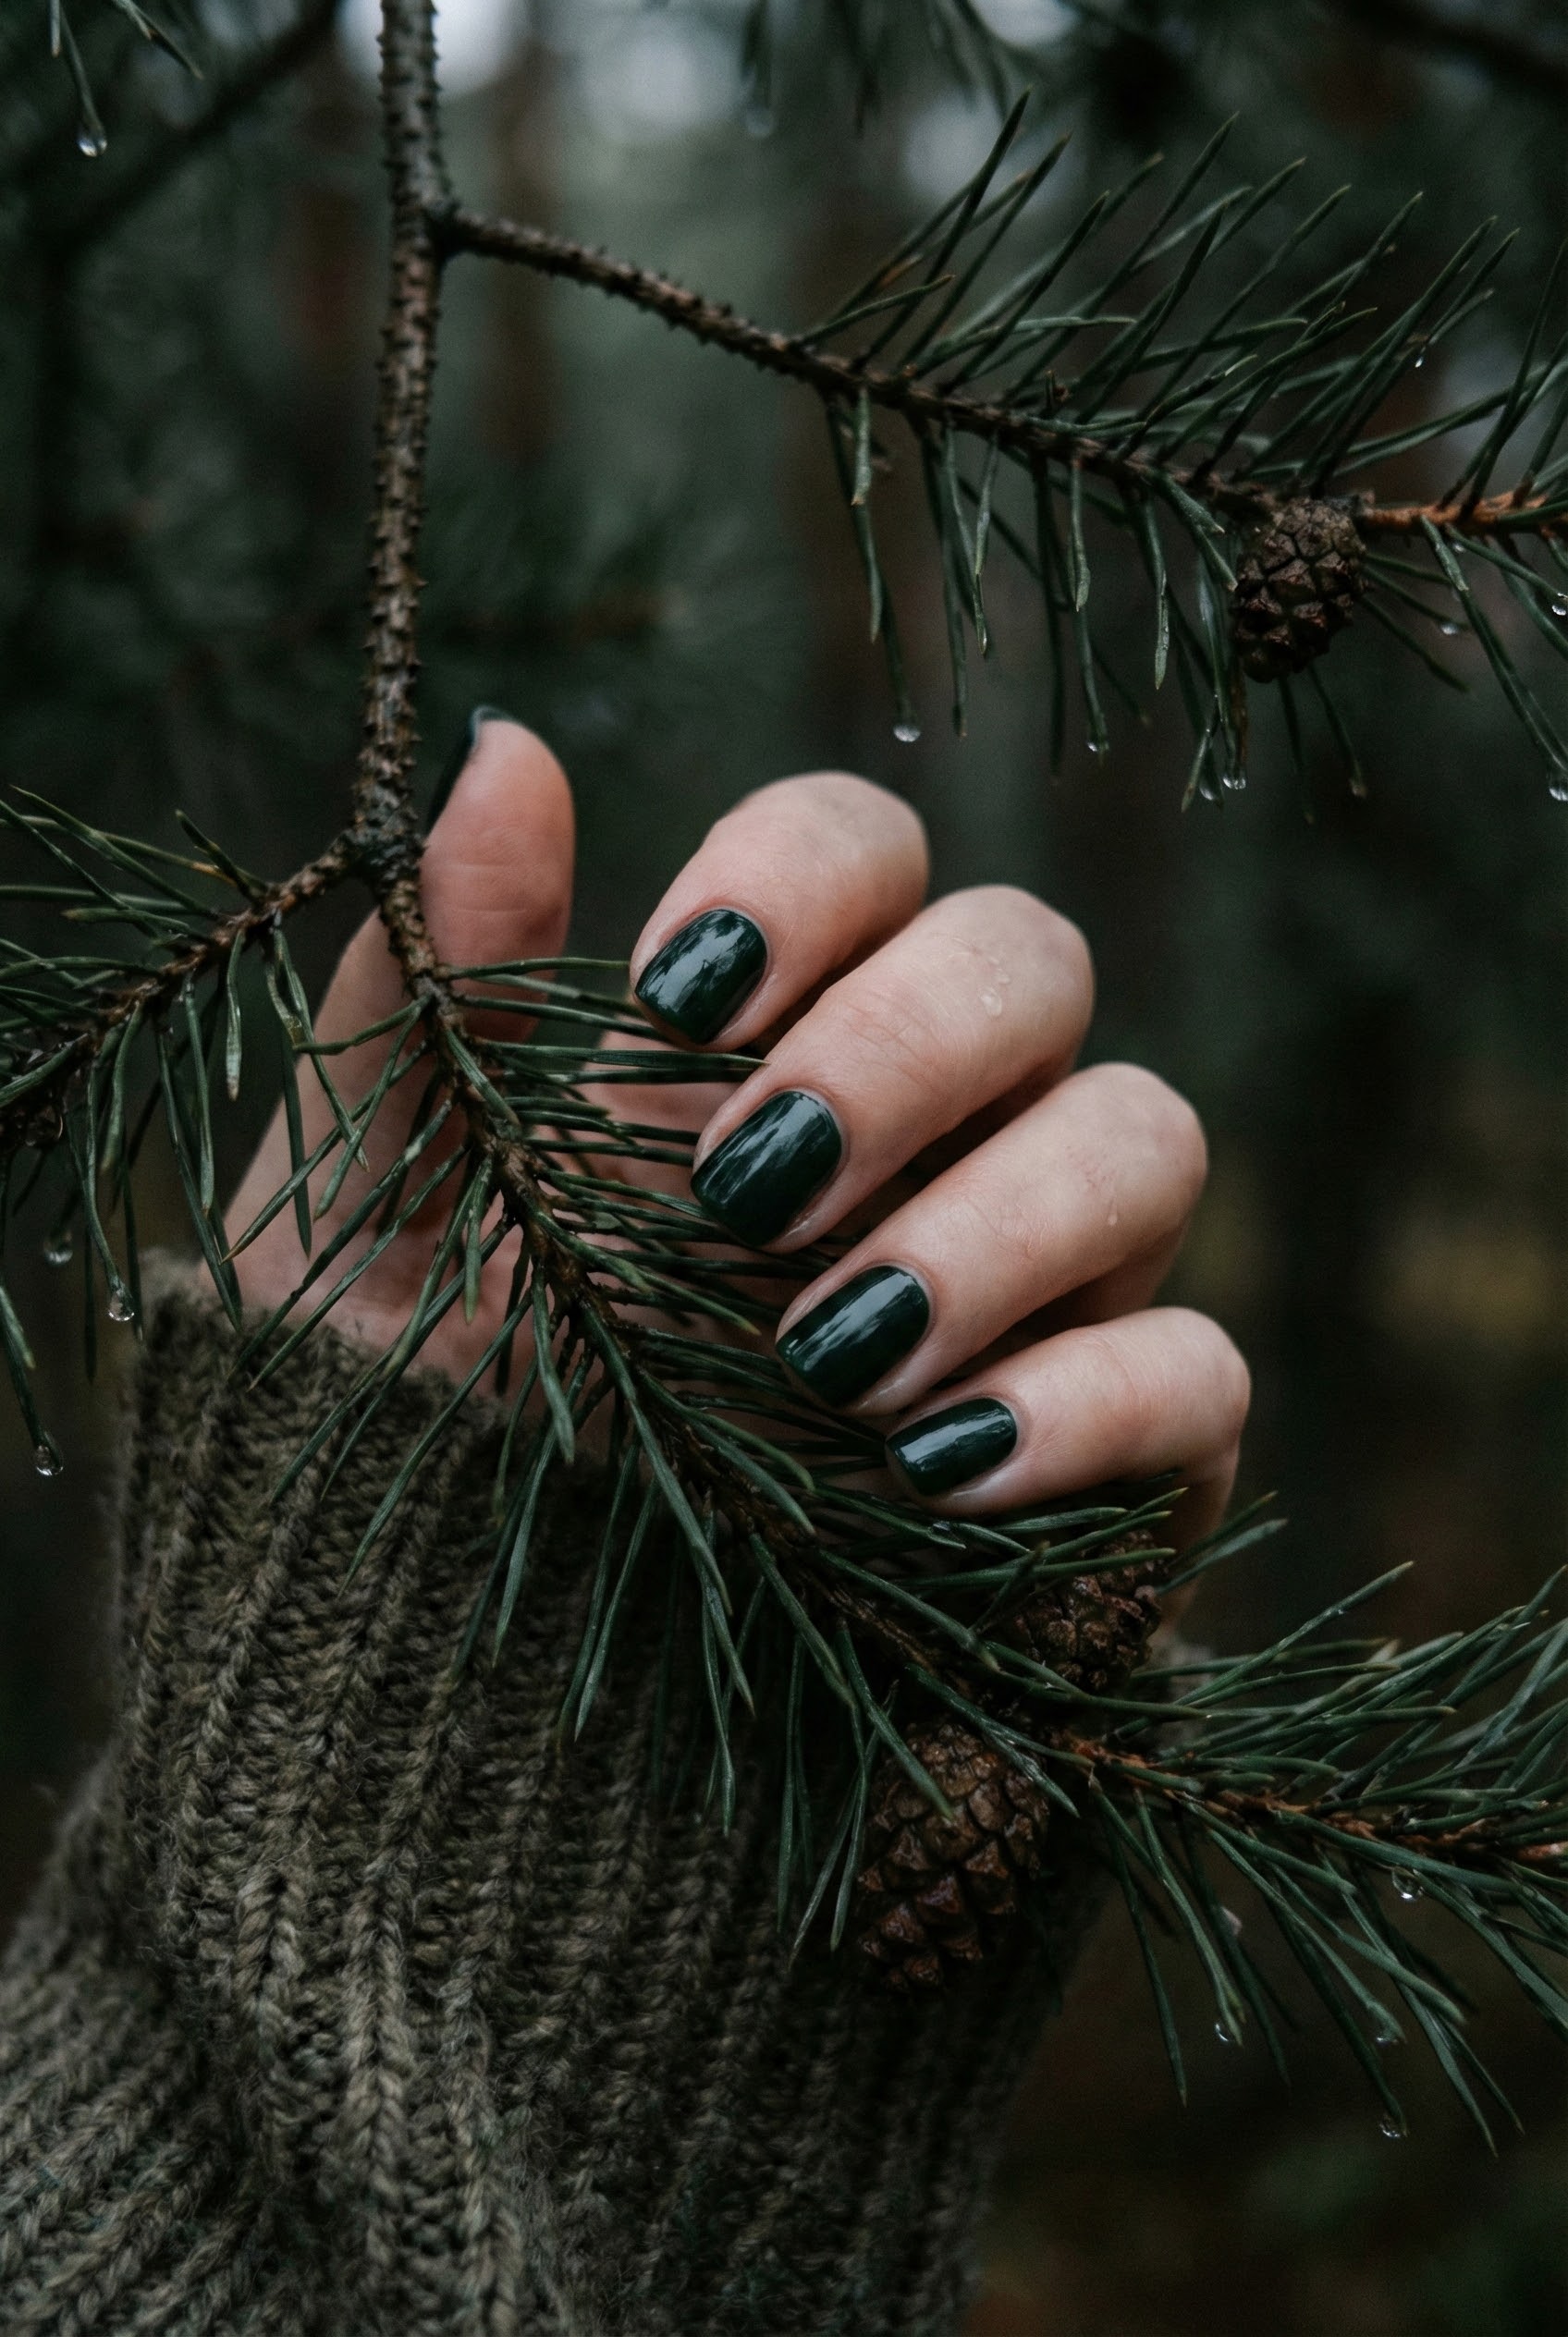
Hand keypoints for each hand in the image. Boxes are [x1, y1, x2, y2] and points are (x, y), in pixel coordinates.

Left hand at [231, 717, 1248, 1539]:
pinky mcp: (1109, 1465)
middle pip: (1033, 956)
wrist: (471, 1727)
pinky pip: (1202, 1374)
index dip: (802, 878)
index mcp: (758, 1041)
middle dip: (904, 1045)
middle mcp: (924, 1134)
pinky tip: (926, 1473)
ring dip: (998, 1219)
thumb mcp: (368, 1221)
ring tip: (820, 1355)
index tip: (671, 1001)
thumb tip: (497, 746)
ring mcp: (1035, 1290)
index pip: (864, 845)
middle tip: (739, 1193)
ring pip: (1151, 1134)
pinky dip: (1087, 1403)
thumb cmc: (412, 1441)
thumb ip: (436, 990)